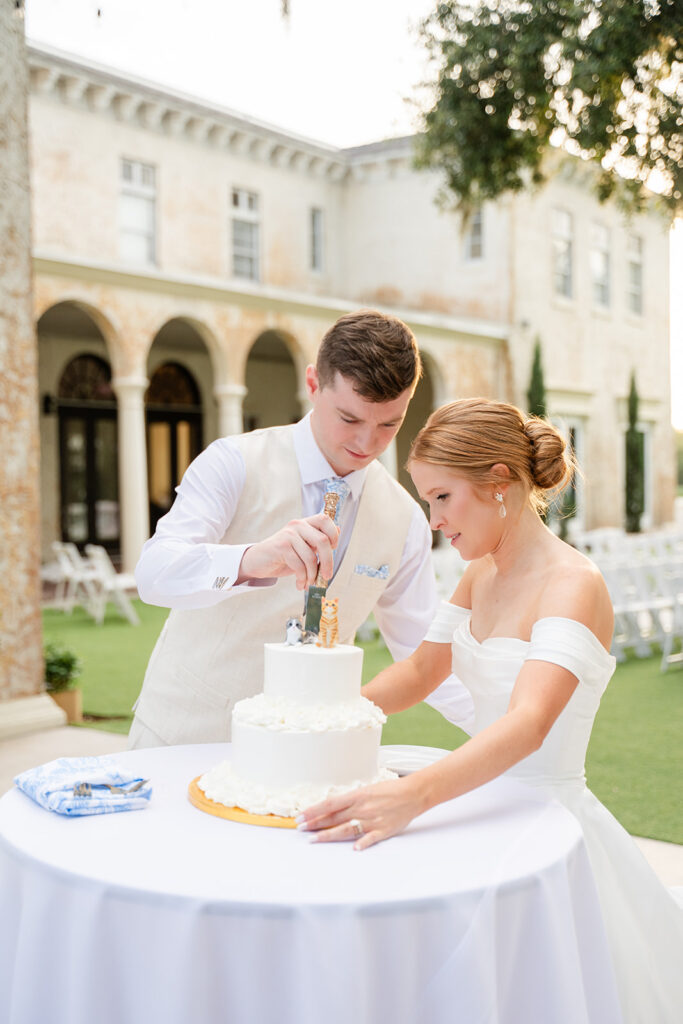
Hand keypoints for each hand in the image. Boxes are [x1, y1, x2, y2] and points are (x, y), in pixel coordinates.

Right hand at [237, 513, 339, 589]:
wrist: (258, 561)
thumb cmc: (283, 556)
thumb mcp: (303, 547)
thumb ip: (318, 540)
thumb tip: (338, 531)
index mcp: (305, 523)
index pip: (325, 519)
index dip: (333, 534)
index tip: (333, 549)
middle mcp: (297, 525)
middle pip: (322, 541)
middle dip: (327, 562)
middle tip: (327, 576)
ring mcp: (288, 535)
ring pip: (310, 557)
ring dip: (312, 575)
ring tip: (309, 583)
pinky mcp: (281, 546)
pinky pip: (299, 565)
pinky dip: (302, 578)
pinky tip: (300, 584)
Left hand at [296, 776, 424, 849]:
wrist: (413, 793)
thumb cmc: (390, 790)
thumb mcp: (367, 790)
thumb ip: (351, 800)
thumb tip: (333, 807)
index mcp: (357, 795)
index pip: (329, 804)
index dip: (313, 810)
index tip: (300, 816)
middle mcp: (362, 808)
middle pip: (334, 817)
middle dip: (315, 823)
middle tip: (300, 829)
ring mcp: (372, 820)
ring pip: (346, 829)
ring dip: (328, 834)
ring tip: (314, 839)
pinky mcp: (383, 830)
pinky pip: (371, 838)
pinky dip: (362, 843)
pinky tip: (354, 848)